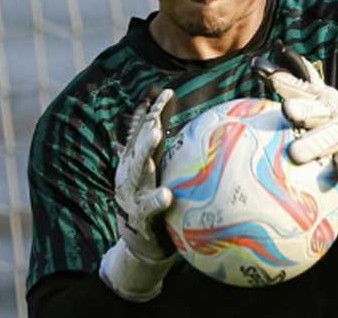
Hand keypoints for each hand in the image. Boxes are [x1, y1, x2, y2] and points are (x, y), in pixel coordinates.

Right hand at [99, 88, 176, 301]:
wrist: (140, 244)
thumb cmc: (158, 204)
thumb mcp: (164, 175)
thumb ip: (176, 153)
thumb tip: (206, 128)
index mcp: (138, 161)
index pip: (145, 130)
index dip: (154, 110)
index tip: (166, 91)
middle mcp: (131, 173)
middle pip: (139, 143)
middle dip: (147, 123)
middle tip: (158, 108)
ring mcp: (132, 193)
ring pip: (138, 168)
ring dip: (146, 149)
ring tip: (157, 132)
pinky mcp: (138, 216)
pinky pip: (148, 207)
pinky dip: (156, 199)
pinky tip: (167, 195)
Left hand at [258, 51, 337, 205]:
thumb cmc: (324, 119)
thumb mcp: (311, 98)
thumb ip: (288, 83)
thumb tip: (256, 63)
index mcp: (319, 97)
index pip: (299, 88)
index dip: (285, 82)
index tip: (269, 75)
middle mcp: (331, 113)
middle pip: (314, 111)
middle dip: (303, 110)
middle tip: (288, 110)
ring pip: (329, 138)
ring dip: (315, 144)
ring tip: (297, 153)